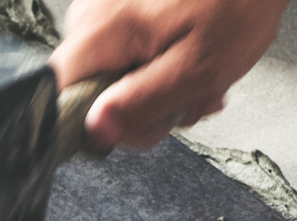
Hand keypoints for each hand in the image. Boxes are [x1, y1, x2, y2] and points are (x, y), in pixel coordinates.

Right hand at [50, 0, 288, 148]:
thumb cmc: (236, 3)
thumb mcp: (197, 68)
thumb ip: (143, 103)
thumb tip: (97, 131)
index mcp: (102, 29)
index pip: (60, 96)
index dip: (94, 124)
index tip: (135, 123)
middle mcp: (91, 16)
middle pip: (90, 92)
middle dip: (140, 109)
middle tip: (186, 102)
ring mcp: (105, 10)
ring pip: (111, 77)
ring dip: (156, 90)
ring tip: (198, 79)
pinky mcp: (120, 10)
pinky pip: (125, 56)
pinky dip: (158, 67)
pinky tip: (188, 61)